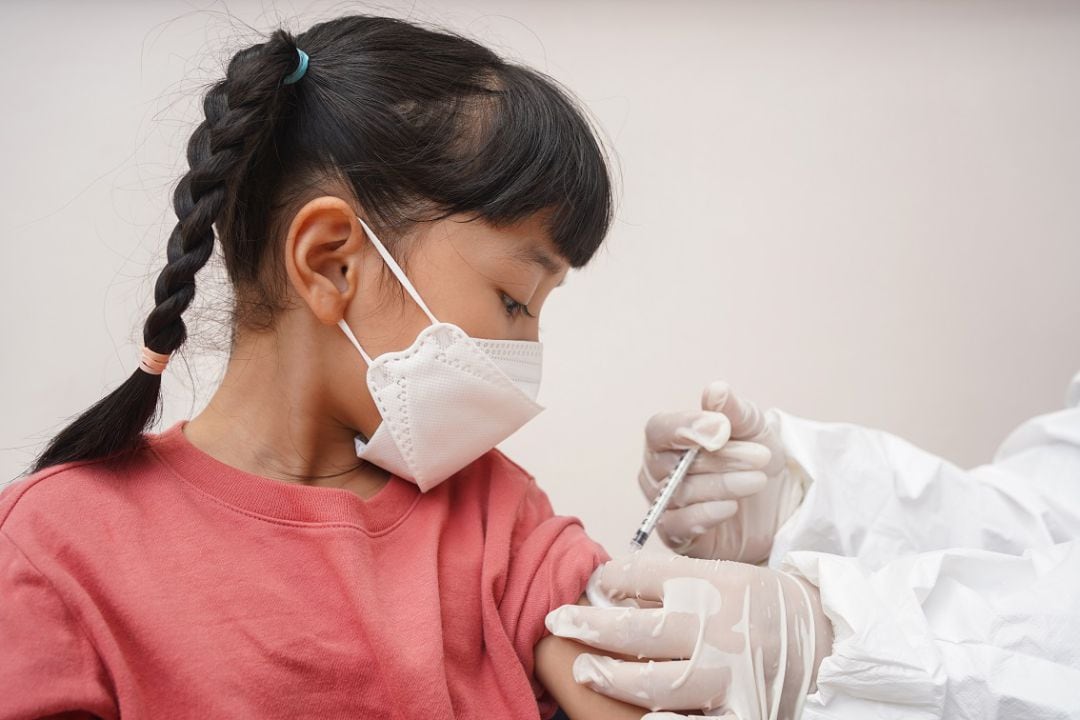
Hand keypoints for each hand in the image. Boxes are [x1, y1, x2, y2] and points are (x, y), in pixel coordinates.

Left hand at [545, 553, 832, 719]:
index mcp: (717, 587)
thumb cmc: (764, 606)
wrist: (830, 640)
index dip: (610, 577)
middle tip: (557, 622)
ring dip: (614, 678)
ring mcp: (733, 679)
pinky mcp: (745, 714)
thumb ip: (671, 580)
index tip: (591, 583)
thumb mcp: (724, 576)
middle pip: (642, 630)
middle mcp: (723, 631)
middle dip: (592, 626)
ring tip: (586, 670)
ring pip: (660, 683)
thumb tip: (607, 585)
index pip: (647, 575)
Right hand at [639, 381, 804, 562]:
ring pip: (679, 494)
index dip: (687, 428)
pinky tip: (730, 508)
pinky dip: (703, 516)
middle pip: (672, 464)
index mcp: (668, 438)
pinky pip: (676, 526)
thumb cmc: (755, 456)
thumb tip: (716, 391)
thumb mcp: (753, 427)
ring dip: (722, 485)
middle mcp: (658, 471)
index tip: (722, 428)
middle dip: (720, 460)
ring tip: (758, 480)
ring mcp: (665, 504)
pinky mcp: (677, 535)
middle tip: (760, 457)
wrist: (779, 500)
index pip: (659, 430)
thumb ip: (733, 410)